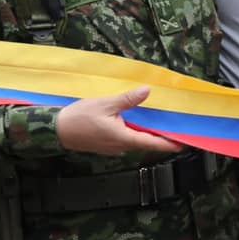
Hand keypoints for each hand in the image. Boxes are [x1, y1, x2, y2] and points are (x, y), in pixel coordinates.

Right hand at [54, 88, 182, 156]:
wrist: (55, 130)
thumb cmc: (78, 118)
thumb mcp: (105, 104)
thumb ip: (127, 99)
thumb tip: (146, 91)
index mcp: (123, 138)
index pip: (152, 143)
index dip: (169, 143)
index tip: (184, 143)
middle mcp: (120, 146)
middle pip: (145, 142)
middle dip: (160, 136)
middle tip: (175, 128)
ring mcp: (112, 147)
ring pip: (135, 140)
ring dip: (146, 133)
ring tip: (159, 123)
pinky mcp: (105, 144)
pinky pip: (124, 138)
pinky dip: (133, 131)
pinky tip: (135, 121)